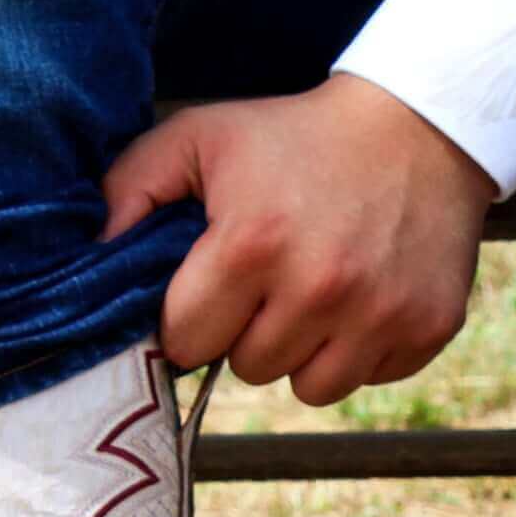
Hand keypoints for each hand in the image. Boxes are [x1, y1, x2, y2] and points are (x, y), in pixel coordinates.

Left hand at [100, 74, 493, 406]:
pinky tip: (363, 297)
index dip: (193, 316)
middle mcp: (317, 288)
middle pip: (248, 368)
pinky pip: (365, 379)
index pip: (187, 340)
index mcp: (251, 244)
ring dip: (303, 352)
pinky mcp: (424, 331)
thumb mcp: (204, 138)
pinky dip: (358, 351)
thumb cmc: (295, 138)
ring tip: (317, 291)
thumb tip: (91, 257)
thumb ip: (131, 190)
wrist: (422, 127)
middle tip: (274, 278)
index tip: (214, 285)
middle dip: (250, 332)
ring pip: (307, 389)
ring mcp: (378, 315)